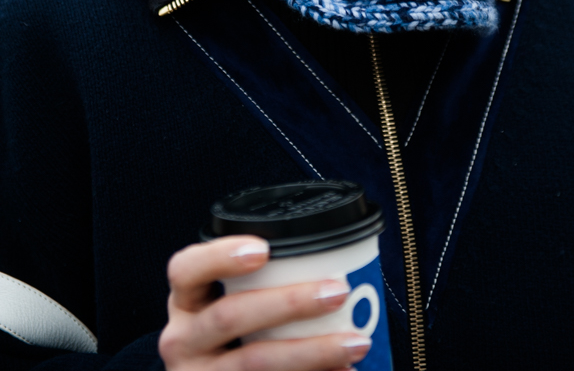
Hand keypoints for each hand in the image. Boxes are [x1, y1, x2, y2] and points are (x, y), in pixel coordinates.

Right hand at [158, 235, 371, 370]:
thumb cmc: (228, 332)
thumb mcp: (221, 302)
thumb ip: (254, 281)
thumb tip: (323, 259)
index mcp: (185, 301)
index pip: (186, 270)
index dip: (220, 257)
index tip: (263, 250)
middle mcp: (183, 340)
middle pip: (229, 317)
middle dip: (289, 303)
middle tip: (338, 292)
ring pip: (254, 362)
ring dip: (312, 351)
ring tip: (355, 342)